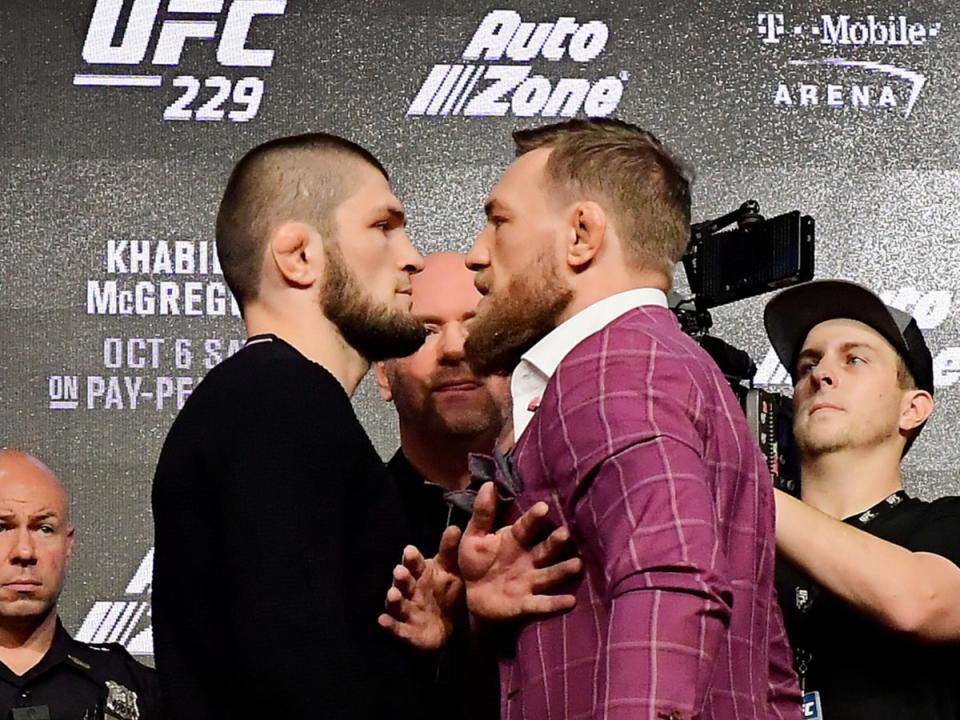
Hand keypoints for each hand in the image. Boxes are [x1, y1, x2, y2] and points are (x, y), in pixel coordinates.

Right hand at [378, 525, 464, 649]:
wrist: (443, 625)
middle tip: (400, 571)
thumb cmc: (443, 591)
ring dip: (394, 599)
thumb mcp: (449, 570)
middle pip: (404, 582)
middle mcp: (410, 590)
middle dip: (402, 577)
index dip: (412, 558)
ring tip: (392, 594)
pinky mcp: (406, 631)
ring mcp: (407, 611)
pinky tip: (382, 620)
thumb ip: (449, 551)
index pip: (415, 564)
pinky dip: (390, 625)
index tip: (411, 551)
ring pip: (398, 604)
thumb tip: (454, 527)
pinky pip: (397, 629)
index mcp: (421, 574)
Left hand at [460, 482, 581, 621]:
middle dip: (555, 542)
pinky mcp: (526, 603)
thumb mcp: (474, 537)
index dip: (534, 518)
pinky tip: (571, 601)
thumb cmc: (475, 561)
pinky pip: (541, 603)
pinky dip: (555, 603)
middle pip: (545, 549)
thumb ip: (482, 513)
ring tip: (577, 564)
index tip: (543, 507)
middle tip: (566, 534)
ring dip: (562, 570)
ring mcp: (530, 581)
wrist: (471, 595)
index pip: (526, 526)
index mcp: (515, 539)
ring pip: (549, 574)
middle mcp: (528, 558)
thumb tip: (489, 483)